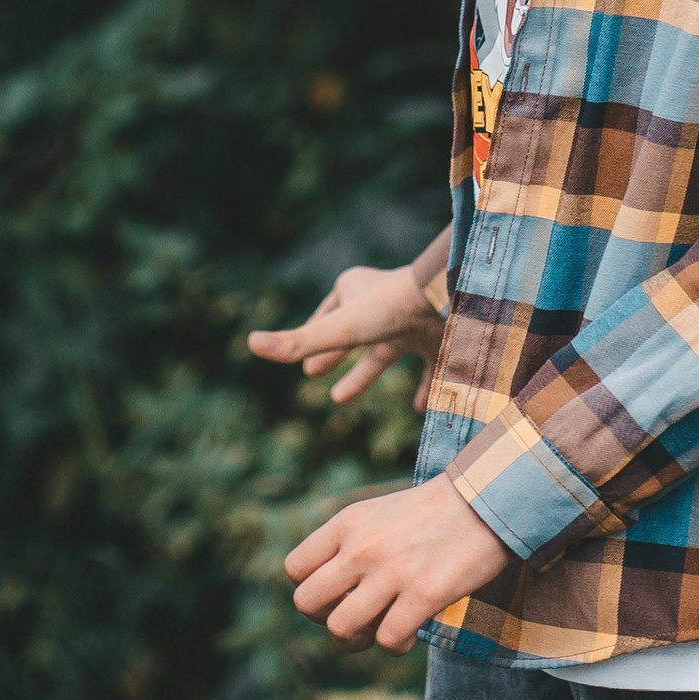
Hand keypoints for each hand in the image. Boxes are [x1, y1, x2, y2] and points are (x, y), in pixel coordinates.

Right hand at [248, 258, 442, 404]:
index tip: (301, 361)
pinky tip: (419, 408)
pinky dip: (423, 387)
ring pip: (385, 353)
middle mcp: (382, 304)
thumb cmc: (390, 309)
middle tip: (312, 375)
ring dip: (363, 375)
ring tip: (341, 399)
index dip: (312, 340)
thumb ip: (298, 342)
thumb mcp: (339, 329)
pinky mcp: (438, 338)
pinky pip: (429, 366)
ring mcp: (411, 320)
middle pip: (352, 335)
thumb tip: (250, 343)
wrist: (448, 298)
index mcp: (355, 291)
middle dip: (332, 356)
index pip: (326, 317)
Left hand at [283, 476, 510, 650]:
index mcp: (347, 523)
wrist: (486, 500)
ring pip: (341, 630)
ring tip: (380, 629)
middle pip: (307, 604)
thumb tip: (328, 594)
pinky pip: (387, 641)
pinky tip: (410, 631)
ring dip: (358, 640)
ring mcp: (391, 571)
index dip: (311, 590)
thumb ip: (347, 545)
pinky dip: (396, 645)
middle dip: (327, 620)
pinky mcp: (423, 594)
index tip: (338, 594)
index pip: (294, 570)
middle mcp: (361, 547)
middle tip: (356, 617)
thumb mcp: (376, 514)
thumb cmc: (432, 513)